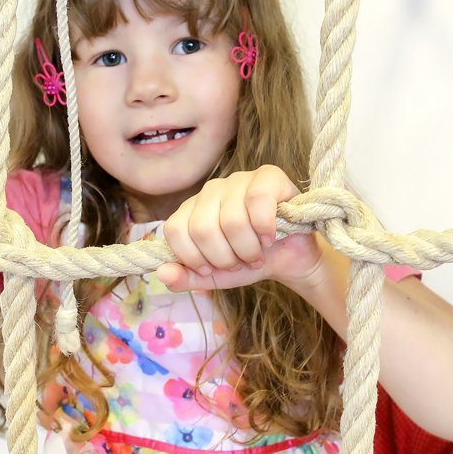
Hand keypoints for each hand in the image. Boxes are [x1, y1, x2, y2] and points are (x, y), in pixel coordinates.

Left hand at [158, 166, 323, 292]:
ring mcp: (238, 179)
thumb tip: (162, 273)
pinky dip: (264, 229)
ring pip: (231, 220)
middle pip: (202, 228)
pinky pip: (257, 201)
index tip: (213, 268)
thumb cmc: (249, 260)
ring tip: (257, 253)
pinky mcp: (267, 176)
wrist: (289, 257)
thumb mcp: (215, 276)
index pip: (175, 230)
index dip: (194, 257)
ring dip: (248, 249)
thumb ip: (186, 277)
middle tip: (240, 262)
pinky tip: (270, 237)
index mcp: (192, 210)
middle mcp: (211, 190)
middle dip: (224, 258)